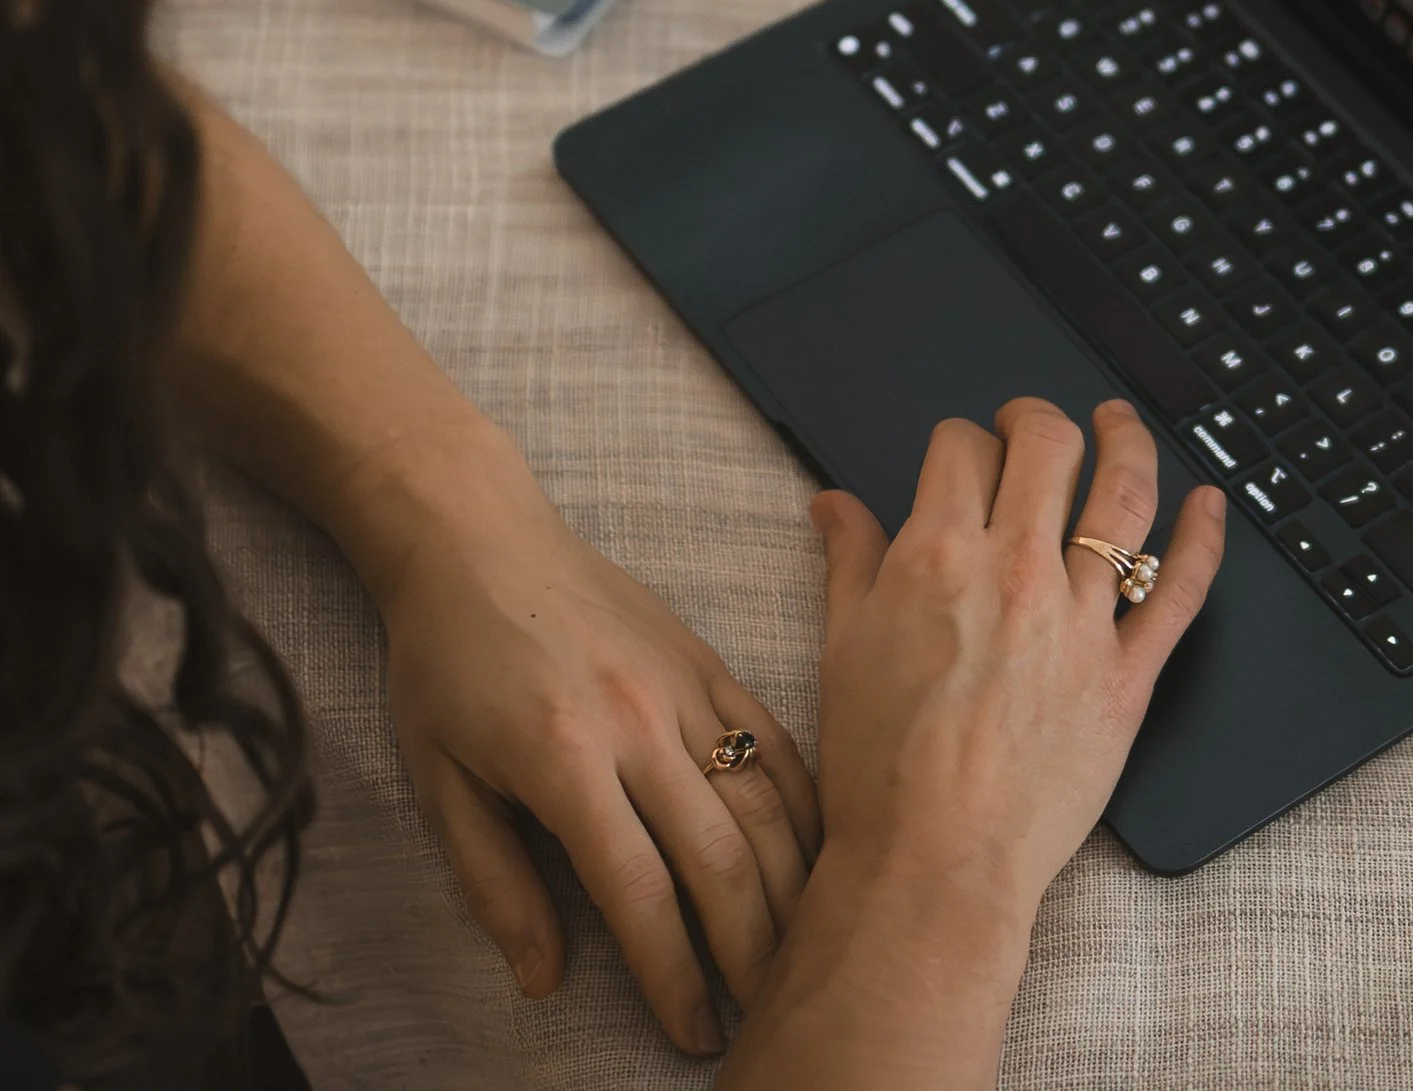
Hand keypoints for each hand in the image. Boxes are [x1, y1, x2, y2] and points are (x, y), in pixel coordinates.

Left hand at [379, 471, 819, 1055]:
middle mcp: (641, 723)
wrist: (478, 539)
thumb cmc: (445, 664)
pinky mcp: (713, 662)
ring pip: (768, 804)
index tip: (691, 1031)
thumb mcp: (438, 781)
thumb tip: (545, 979)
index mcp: (565, 758)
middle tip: (763, 1010)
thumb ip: (495, 883)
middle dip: (751, 949)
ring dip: (791, 889)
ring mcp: (689, 687)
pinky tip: (815, 860)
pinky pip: (781, 743)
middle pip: (723, 858)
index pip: (640, 892)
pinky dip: (805, 809)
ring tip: (800, 952)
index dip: (673, 976)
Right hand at [720, 397, 1223, 1085]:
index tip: (965, 448)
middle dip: (1039, 418)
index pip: (962, 450)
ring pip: (1123, 498)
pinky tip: (1208, 503)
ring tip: (1121, 423)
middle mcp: (1017, 573)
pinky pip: (1181, 589)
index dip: (963, 438)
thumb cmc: (880, 768)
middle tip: (1035, 423)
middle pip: (1048, 449)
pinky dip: (1203, 537)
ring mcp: (1083, 620)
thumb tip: (834, 504)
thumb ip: (850, 561)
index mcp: (938, 557)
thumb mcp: (844, 648)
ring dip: (1126, 443)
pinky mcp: (1129, 673)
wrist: (934, 861)